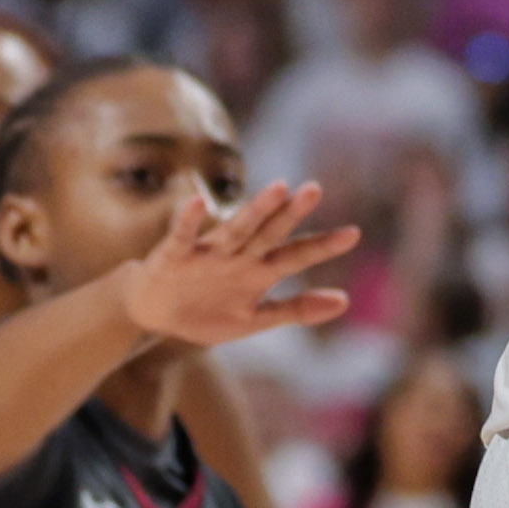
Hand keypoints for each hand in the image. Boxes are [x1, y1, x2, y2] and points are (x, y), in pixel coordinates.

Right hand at [115, 183, 358, 347]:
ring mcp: (207, 253)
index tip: (354, 234)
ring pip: (235, 229)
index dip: (323, 246)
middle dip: (291, 213)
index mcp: (259, 270)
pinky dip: (188, 220)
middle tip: (315, 189)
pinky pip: (181, 236)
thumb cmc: (208, 311)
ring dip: (255, 210)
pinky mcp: (174, 255)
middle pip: (269, 232)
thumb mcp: (254, 319)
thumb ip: (297, 310)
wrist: (154, 314)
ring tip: (278, 188)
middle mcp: (238, 255)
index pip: (296, 254)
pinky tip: (197, 202)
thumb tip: (345, 301)